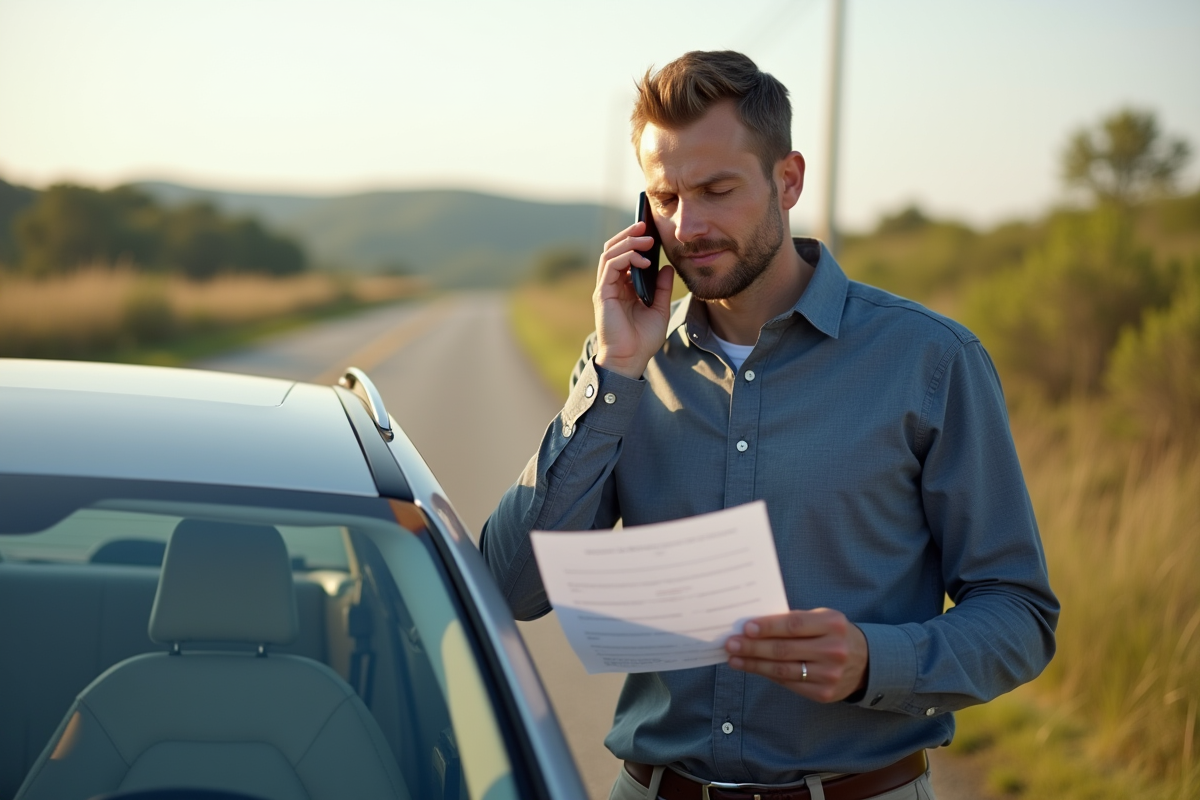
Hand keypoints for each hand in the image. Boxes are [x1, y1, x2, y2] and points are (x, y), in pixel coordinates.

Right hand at [593, 221, 675, 379]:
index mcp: (623, 287)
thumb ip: (663, 288)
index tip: (651, 231)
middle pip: (614, 249)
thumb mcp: (660, 309)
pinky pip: (610, 266)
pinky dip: (625, 257)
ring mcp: (605, 288)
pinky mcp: (602, 293)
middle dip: (629, 234)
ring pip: (610, 253)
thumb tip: (667, 266)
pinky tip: (643, 260)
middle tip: (646, 226)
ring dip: (628, 242)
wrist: (630, 359)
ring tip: (646, 239)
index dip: (635, 241)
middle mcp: (612, 284)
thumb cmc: (642, 339)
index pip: (625, 255)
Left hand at [725, 608, 868, 702]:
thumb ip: (794, 620)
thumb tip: (754, 625)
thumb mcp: (822, 619)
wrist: (866, 663)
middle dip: (753, 647)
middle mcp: (833, 650)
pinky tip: (752, 668)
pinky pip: (789, 683)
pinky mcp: (824, 694)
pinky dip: (767, 675)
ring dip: (754, 664)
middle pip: (784, 650)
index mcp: (832, 624)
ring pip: (783, 670)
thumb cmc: (834, 634)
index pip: (793, 625)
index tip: (746, 628)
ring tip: (734, 658)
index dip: (768, 627)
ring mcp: (829, 675)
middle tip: (730, 644)